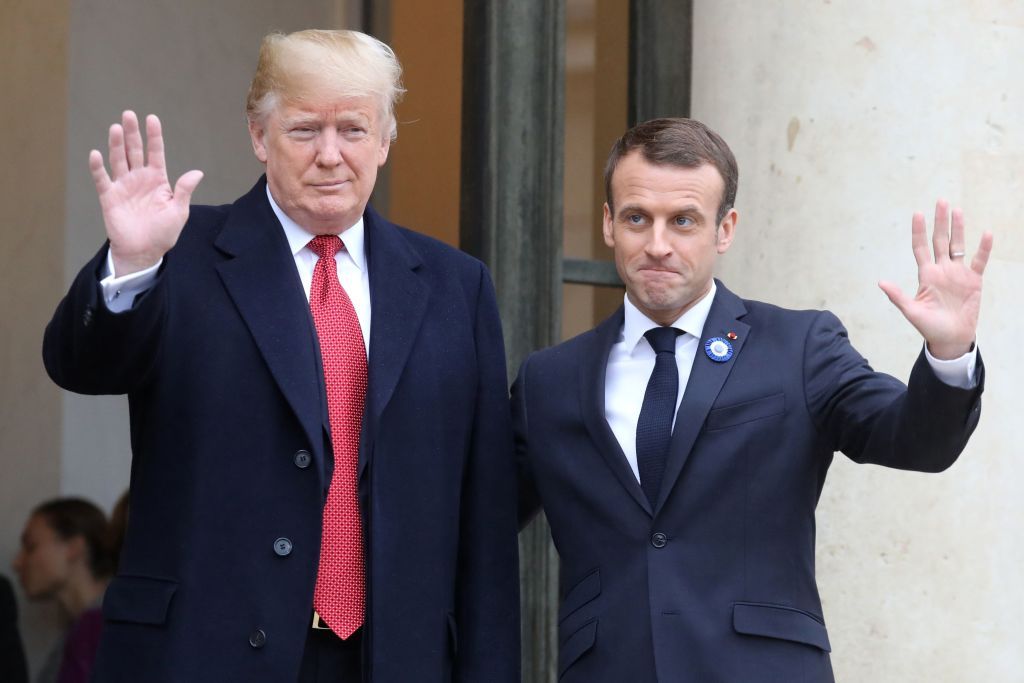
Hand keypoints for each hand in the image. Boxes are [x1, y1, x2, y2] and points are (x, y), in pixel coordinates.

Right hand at [89, 111, 203, 275]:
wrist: (144, 252)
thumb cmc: (163, 233)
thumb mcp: (179, 211)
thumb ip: (184, 190)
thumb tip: (197, 172)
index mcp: (158, 180)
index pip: (156, 153)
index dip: (154, 136)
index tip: (152, 118)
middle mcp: (139, 178)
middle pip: (135, 150)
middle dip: (132, 133)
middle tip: (128, 114)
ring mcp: (123, 186)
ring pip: (118, 160)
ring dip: (116, 144)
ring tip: (116, 127)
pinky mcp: (109, 197)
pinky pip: (102, 179)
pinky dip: (98, 167)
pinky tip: (96, 154)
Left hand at [878, 200, 992, 359]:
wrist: (951, 338)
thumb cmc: (929, 327)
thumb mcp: (912, 311)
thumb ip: (898, 296)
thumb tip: (880, 282)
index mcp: (926, 275)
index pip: (921, 248)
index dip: (919, 232)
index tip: (917, 214)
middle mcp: (941, 270)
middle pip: (940, 241)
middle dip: (940, 222)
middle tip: (941, 201)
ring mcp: (958, 274)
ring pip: (958, 245)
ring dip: (958, 229)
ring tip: (957, 210)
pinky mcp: (973, 281)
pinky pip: (979, 261)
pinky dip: (983, 249)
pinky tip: (986, 234)